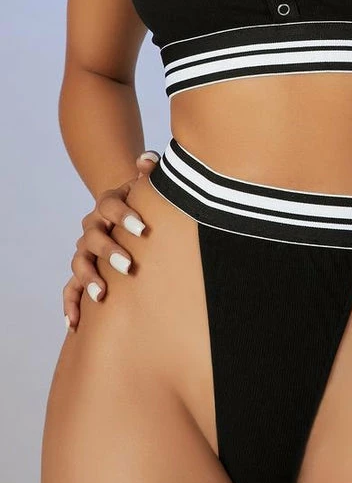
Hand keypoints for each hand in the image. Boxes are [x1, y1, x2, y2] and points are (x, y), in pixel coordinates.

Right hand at [62, 150, 159, 332]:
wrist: (127, 213)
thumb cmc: (144, 200)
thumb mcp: (148, 184)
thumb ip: (150, 172)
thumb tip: (147, 159)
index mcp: (108, 204)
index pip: (109, 206)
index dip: (124, 215)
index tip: (142, 228)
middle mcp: (93, 226)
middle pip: (94, 237)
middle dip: (110, 252)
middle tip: (128, 266)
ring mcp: (85, 249)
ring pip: (80, 263)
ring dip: (89, 279)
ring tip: (101, 295)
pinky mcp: (84, 270)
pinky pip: (70, 288)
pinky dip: (69, 304)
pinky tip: (73, 323)